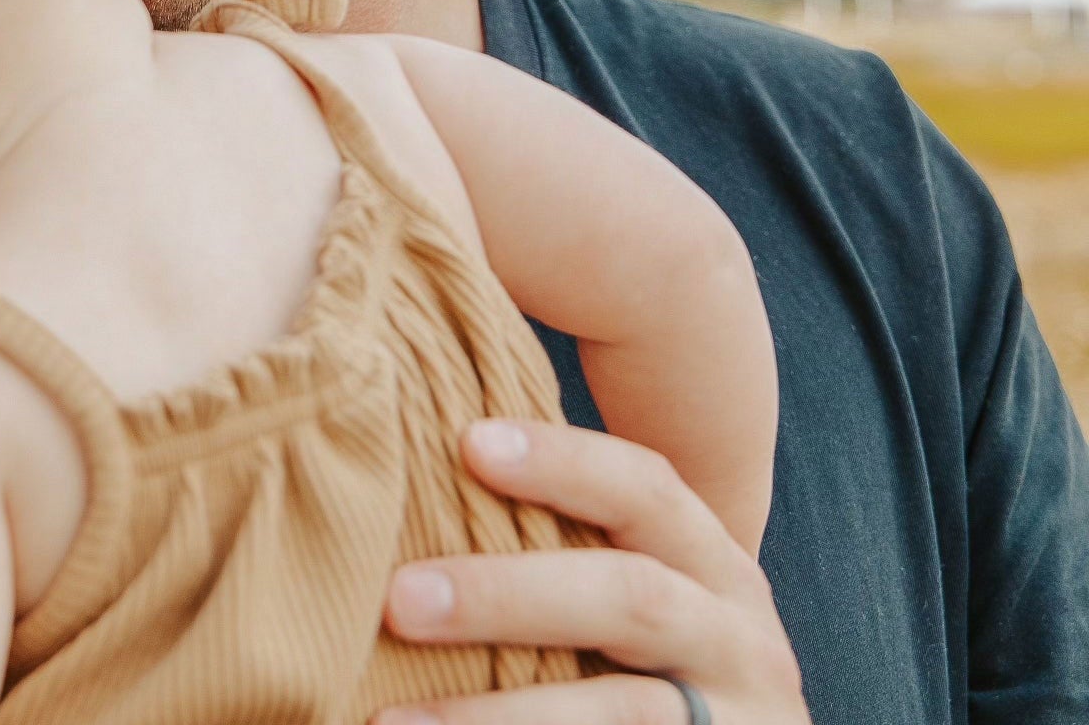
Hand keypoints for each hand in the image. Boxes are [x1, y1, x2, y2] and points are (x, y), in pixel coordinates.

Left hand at [373, 421, 807, 723]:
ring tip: (399, 721)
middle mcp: (739, 639)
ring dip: (498, 717)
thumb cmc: (654, 671)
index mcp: (711, 565)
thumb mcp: (644, 600)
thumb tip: (426, 487)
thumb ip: (571, 549)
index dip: (561, 460)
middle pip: (629, 598)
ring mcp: (739, 723)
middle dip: (506, 595)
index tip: (468, 442)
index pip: (644, 487)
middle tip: (400, 599)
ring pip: (623, 715)